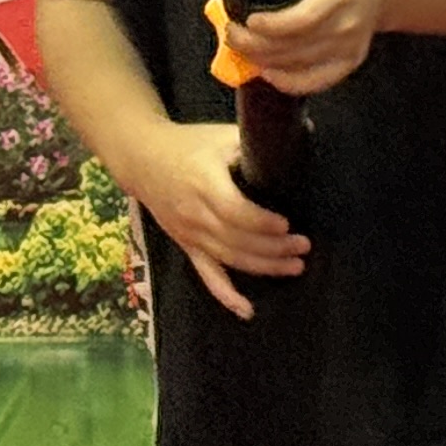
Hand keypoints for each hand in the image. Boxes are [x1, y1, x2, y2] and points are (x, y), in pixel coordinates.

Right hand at [128, 119, 308, 319]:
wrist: (141, 160)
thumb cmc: (187, 144)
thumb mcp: (220, 135)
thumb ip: (252, 141)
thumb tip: (298, 136)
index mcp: (203, 184)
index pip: (233, 211)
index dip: (260, 222)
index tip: (286, 224)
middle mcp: (194, 214)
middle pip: (236, 240)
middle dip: (273, 248)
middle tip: (304, 247)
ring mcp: (189, 235)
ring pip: (228, 259)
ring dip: (262, 267)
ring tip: (294, 267)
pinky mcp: (186, 246)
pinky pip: (207, 275)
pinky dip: (226, 295)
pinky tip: (246, 310)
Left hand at [226, 0, 390, 95]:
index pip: (301, 19)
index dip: (269, 26)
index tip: (246, 18)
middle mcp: (348, 22)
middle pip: (293, 47)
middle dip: (253, 45)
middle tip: (232, 32)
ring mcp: (350, 45)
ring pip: (298, 66)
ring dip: (263, 61)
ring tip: (243, 47)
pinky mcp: (350, 61)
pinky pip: (315, 82)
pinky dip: (288, 82)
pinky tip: (269, 71)